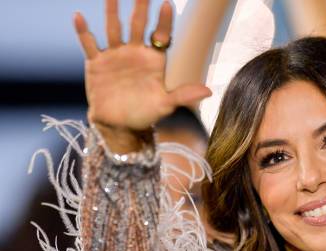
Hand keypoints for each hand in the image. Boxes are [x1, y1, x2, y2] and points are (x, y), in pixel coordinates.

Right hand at [74, 0, 210, 149]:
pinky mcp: (96, 64)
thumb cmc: (144, 113)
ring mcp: (115, 56)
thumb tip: (208, 91)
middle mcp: (134, 53)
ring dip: (113, 11)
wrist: (119, 126)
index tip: (168, 4)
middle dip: (141, 7)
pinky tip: (79, 17)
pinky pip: (89, 45)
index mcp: (153, 60)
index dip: (164, 21)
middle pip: (138, 25)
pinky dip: (83, 32)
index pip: (161, 36)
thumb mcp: (165, 105)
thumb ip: (184, 95)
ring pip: (114, 28)